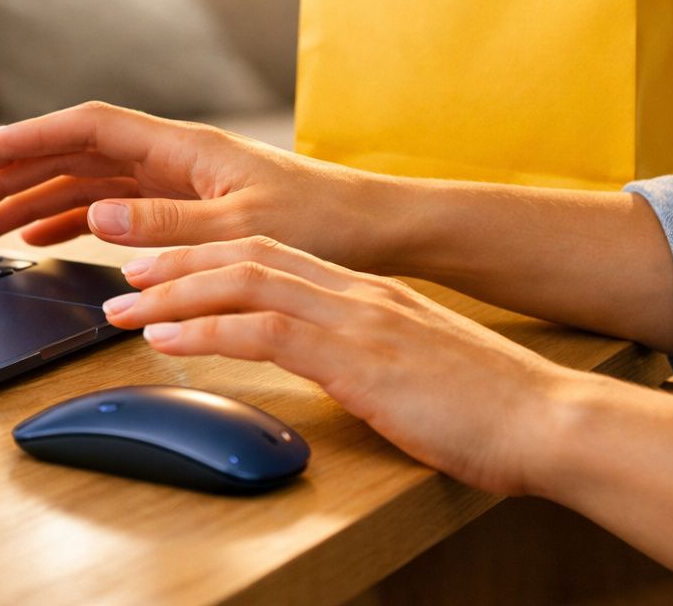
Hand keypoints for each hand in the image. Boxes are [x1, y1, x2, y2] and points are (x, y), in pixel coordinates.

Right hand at [0, 102, 389, 262]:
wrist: (370, 230)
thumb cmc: (321, 221)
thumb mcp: (243, 228)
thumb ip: (168, 226)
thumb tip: (95, 216)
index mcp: (180, 147)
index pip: (83, 129)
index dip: (22, 139)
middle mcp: (167, 157)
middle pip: (68, 156)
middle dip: (7, 176)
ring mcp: (170, 183)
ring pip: (80, 183)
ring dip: (28, 202)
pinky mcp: (179, 210)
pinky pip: (105, 210)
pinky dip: (66, 222)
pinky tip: (39, 241)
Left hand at [101, 236, 577, 495]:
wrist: (548, 420)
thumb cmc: (488, 406)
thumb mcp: (414, 363)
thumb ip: (366, 352)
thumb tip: (329, 365)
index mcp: (366, 291)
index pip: (270, 252)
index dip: (208, 256)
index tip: (162, 267)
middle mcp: (354, 291)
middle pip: (244, 254)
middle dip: (175, 264)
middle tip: (123, 278)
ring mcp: (354, 319)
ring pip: (242, 283)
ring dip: (174, 295)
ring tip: (125, 310)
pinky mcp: (355, 357)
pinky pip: (263, 330)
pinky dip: (206, 331)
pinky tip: (168, 341)